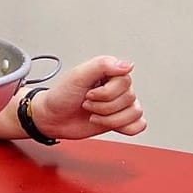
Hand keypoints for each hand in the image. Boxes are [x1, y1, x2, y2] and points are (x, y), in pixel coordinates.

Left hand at [28, 57, 145, 140]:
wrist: (52, 118)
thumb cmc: (61, 95)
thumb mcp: (77, 75)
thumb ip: (102, 65)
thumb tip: (128, 65)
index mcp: (111, 72)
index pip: (125, 82)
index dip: (105, 93)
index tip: (88, 93)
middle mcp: (119, 87)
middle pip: (130, 99)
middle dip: (103, 107)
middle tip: (87, 104)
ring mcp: (121, 104)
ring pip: (135, 113)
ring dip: (109, 119)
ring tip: (93, 114)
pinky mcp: (121, 120)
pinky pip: (139, 125)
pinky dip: (125, 128)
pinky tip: (107, 123)